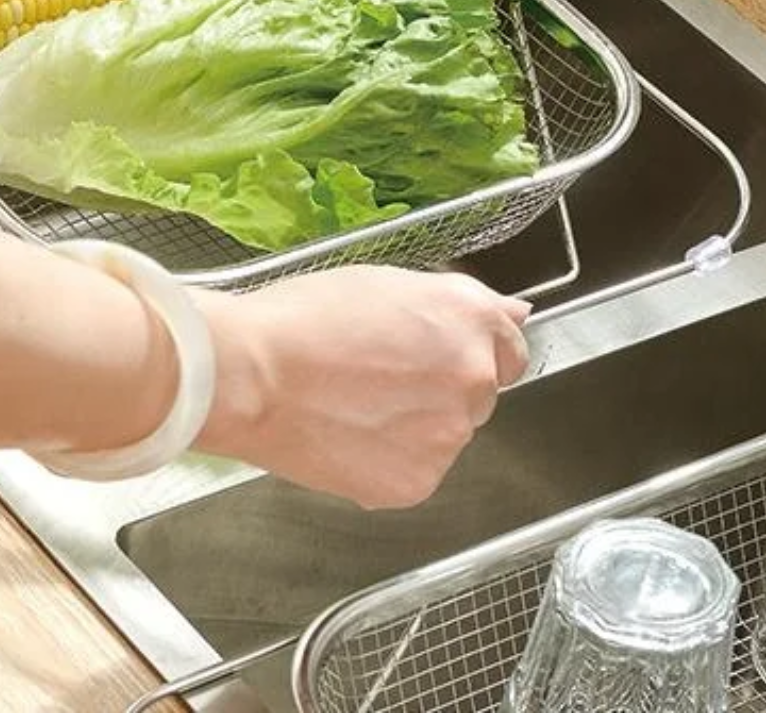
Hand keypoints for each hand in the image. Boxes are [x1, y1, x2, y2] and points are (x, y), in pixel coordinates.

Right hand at [197, 267, 530, 508]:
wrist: (251, 373)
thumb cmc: (303, 317)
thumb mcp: (385, 283)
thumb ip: (456, 303)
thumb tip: (514, 313)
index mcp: (468, 320)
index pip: (510, 347)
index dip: (470, 349)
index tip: (438, 354)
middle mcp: (472, 378)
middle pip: (477, 392)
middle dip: (438, 386)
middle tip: (377, 375)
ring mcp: (447, 436)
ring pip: (444, 433)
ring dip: (414, 424)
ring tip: (352, 403)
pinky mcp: (416, 483)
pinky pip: (415, 470)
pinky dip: (387, 459)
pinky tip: (346, 434)